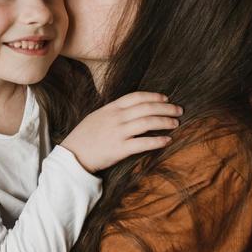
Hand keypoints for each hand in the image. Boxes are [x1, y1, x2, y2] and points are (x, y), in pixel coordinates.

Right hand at [61, 91, 182, 172]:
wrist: (73, 155)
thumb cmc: (84, 136)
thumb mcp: (97, 116)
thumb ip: (113, 111)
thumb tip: (132, 108)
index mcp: (110, 108)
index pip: (136, 97)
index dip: (154, 96)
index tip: (166, 99)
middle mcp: (116, 118)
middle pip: (146, 108)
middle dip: (166, 108)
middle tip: (179, 110)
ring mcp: (118, 133)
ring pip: (148, 123)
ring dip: (165, 122)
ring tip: (175, 123)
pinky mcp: (120, 149)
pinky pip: (144, 143)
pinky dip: (158, 140)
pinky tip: (167, 140)